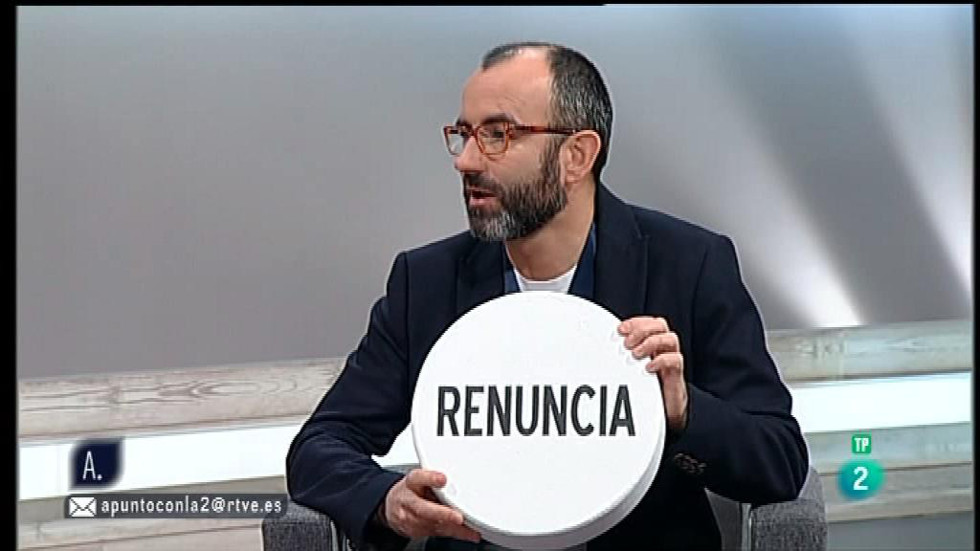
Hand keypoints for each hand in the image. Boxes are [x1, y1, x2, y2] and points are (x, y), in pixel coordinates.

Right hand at [382, 469, 480, 542]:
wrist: (393, 507)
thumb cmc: (410, 490)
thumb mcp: (419, 478)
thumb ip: (434, 479)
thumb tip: (453, 482)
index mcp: (410, 482)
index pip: (417, 478)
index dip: (430, 478)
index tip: (443, 479)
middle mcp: (407, 501)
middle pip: (424, 509)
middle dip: (442, 514)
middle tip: (458, 517)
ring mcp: (408, 519)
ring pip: (432, 525)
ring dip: (453, 527)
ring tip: (470, 529)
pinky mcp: (414, 532)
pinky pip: (436, 533)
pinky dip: (453, 533)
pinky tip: (466, 533)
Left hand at [618, 317, 688, 431]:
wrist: (662, 413)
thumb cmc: (642, 389)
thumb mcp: (627, 370)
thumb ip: (618, 359)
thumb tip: (591, 350)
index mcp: (650, 344)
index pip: (648, 322)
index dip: (635, 322)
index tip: (620, 330)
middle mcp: (662, 349)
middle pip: (660, 324)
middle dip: (642, 329)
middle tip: (627, 344)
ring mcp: (670, 361)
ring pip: (671, 338)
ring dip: (651, 342)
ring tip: (635, 355)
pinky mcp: (675, 376)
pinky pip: (675, 360)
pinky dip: (661, 360)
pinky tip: (648, 368)